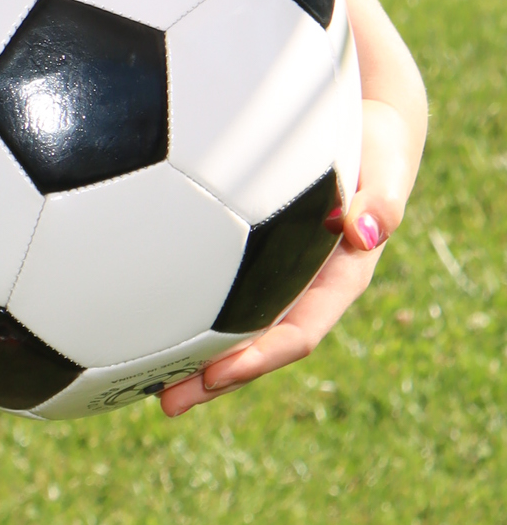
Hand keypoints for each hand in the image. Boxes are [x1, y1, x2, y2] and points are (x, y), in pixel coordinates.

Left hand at [157, 90, 415, 415]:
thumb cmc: (374, 140)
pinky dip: (185, 306)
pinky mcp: (250, 249)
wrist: (362, 121)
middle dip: (217, 377)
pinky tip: (141, 313)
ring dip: (193, 354)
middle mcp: (304, 284)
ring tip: (141, 380)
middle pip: (258, 343)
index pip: (299, 332)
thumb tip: (367, 230)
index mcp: (338, 277)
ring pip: (233, 323)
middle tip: (168, 403)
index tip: (217, 375)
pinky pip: (217, 286)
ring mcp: (277, 271)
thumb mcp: (384, 160)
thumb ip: (382, 195)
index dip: (259, 357)